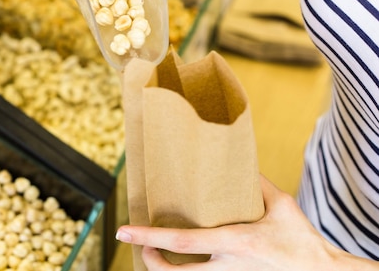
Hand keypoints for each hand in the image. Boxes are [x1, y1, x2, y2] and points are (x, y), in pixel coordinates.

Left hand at [115, 176, 378, 269]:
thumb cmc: (302, 241)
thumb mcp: (282, 205)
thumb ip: (257, 185)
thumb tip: (239, 165)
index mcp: (235, 243)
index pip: (182, 242)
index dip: (148, 237)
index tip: (123, 232)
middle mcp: (228, 268)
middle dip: (150, 259)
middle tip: (141, 245)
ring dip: (165, 270)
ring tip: (158, 253)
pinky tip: (184, 262)